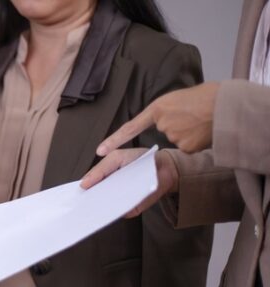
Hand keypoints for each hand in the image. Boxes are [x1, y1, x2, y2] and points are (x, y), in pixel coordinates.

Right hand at [80, 148, 179, 217]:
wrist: (163, 167)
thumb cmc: (138, 160)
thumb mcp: (115, 159)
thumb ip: (99, 170)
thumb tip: (82, 185)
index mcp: (104, 180)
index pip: (88, 189)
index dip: (79, 193)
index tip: (70, 198)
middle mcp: (110, 193)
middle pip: (95, 201)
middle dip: (86, 203)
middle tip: (76, 207)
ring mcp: (121, 202)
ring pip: (106, 209)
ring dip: (98, 210)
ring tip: (88, 210)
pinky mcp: (133, 209)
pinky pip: (122, 213)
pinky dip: (115, 213)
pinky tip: (108, 212)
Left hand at [97, 82, 219, 155]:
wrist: (226, 104)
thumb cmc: (208, 96)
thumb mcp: (180, 98)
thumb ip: (169, 111)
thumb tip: (171, 122)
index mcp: (157, 107)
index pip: (130, 127)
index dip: (114, 140)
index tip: (100, 151)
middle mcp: (161, 123)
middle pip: (165, 131)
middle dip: (178, 126)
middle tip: (194, 116)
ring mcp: (172, 136)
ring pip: (177, 139)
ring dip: (188, 133)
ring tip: (202, 121)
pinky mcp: (185, 147)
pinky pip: (188, 147)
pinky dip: (196, 141)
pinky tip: (205, 131)